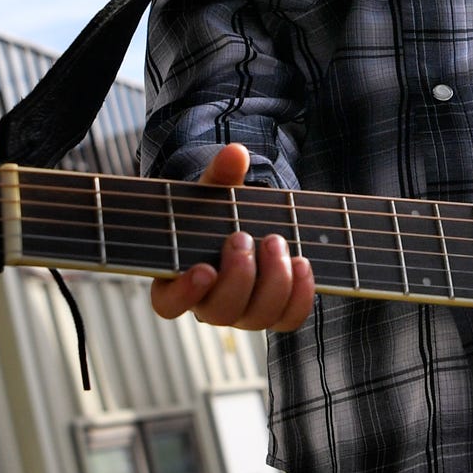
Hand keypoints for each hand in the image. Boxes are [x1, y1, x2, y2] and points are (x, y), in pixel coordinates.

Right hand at [148, 145, 314, 331]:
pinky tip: (303, 263)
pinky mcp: (275, 311)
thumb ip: (220, 174)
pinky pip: (289, 319)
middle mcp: (209, 303)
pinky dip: (300, 295)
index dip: (185, 294)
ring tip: (276, 241)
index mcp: (178, 279)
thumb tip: (236, 153)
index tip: (203, 269)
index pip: (169, 304)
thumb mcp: (215, 190)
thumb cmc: (219, 212)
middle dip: (239, 276)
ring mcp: (243, 311)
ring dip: (273, 281)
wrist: (249, 224)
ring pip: (257, 318)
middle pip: (220, 312)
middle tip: (243, 238)